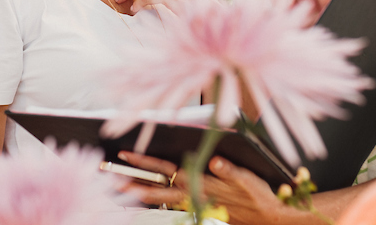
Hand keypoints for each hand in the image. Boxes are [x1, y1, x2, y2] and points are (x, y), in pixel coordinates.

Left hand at [116, 152, 294, 224]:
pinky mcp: (198, 211)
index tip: (126, 156)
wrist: (266, 220)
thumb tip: (214, 161)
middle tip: (110, 177)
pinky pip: (171, 207)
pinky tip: (146, 199)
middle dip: (132, 181)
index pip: (166, 170)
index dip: (145, 163)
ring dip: (140, 193)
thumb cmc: (256, 197)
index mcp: (199, 181)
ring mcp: (193, 204)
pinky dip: (156, 203)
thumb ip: (229, 170)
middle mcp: (192, 194)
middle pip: (156, 186)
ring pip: (161, 199)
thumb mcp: (245, 178)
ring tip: (120, 189)